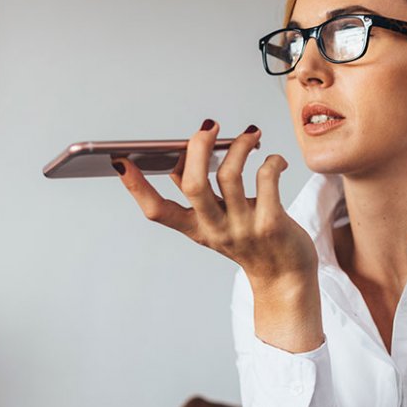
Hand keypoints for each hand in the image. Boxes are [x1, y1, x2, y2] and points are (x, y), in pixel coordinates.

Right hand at [112, 119, 318, 283]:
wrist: (286, 278)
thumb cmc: (252, 242)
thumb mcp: (217, 223)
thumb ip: (198, 194)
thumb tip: (184, 154)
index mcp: (196, 229)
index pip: (157, 211)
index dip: (137, 186)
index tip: (120, 162)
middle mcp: (215, 229)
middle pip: (193, 184)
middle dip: (197, 148)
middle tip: (209, 128)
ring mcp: (243, 228)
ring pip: (229, 175)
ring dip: (239, 146)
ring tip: (250, 136)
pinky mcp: (271, 223)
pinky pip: (266, 179)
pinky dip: (271, 162)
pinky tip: (275, 161)